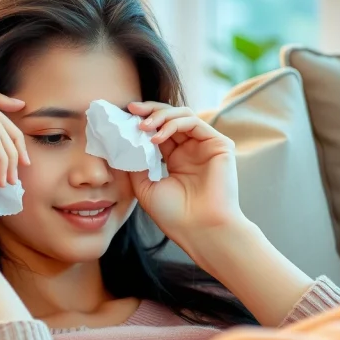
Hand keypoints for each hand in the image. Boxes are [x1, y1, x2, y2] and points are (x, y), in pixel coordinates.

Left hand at [127, 102, 246, 242]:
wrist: (200, 230)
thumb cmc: (175, 215)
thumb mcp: (144, 187)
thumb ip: (135, 163)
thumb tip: (120, 142)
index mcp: (176, 160)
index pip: (158, 131)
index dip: (142, 122)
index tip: (124, 117)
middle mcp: (191, 150)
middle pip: (170, 118)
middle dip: (149, 111)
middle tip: (131, 109)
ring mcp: (206, 146)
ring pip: (182, 115)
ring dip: (160, 116)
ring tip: (143, 127)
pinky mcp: (219, 144)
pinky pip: (194, 122)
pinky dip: (172, 124)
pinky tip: (157, 137)